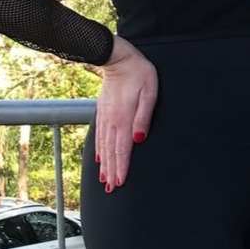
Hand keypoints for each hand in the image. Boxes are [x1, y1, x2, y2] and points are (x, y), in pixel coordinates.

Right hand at [95, 36, 157, 191]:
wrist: (117, 58)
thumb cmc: (139, 73)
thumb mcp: (149, 92)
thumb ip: (144, 117)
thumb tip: (139, 140)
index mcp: (124, 118)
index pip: (123, 149)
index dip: (122, 168)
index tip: (120, 183)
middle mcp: (112, 121)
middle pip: (112, 152)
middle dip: (112, 172)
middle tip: (112, 190)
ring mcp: (105, 117)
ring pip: (104, 146)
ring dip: (105, 165)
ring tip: (105, 180)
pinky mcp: (102, 112)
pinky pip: (100, 136)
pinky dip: (100, 150)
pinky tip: (100, 159)